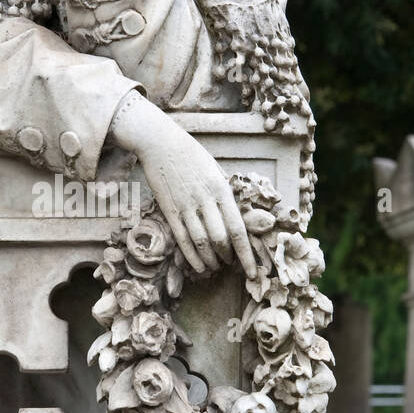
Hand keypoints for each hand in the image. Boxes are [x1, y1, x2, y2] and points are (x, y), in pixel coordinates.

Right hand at [109, 93, 256, 277]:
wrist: (160, 142)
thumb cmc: (191, 154)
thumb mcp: (215, 169)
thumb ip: (225, 191)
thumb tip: (237, 213)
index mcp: (221, 189)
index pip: (238, 228)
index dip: (247, 254)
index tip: (253, 270)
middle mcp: (205, 200)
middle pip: (220, 239)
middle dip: (228, 257)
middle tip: (231, 263)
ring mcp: (186, 206)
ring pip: (201, 242)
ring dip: (210, 259)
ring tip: (215, 267)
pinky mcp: (169, 210)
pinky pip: (182, 239)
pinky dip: (192, 257)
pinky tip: (198, 266)